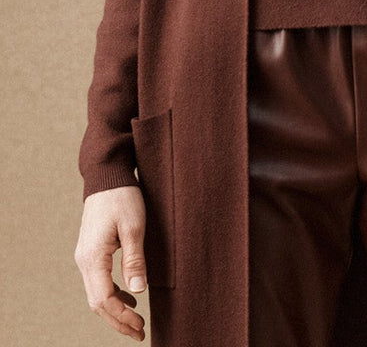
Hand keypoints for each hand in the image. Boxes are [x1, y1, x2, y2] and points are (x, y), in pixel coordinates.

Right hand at [75, 185, 146, 341]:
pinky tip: (129, 297)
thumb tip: (137, 292)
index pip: (105, 299)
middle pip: (98, 303)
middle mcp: (84, 261)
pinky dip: (112, 295)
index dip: (122, 317)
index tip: (140, 326)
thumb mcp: (134, 226)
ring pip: (96, 295)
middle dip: (118, 321)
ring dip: (115, 311)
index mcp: (93, 257)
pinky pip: (98, 282)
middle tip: (140, 333)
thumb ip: (134, 260)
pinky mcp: (91, 252)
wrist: (107, 175)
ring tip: (136, 322)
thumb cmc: (122, 197)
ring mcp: (85, 257)